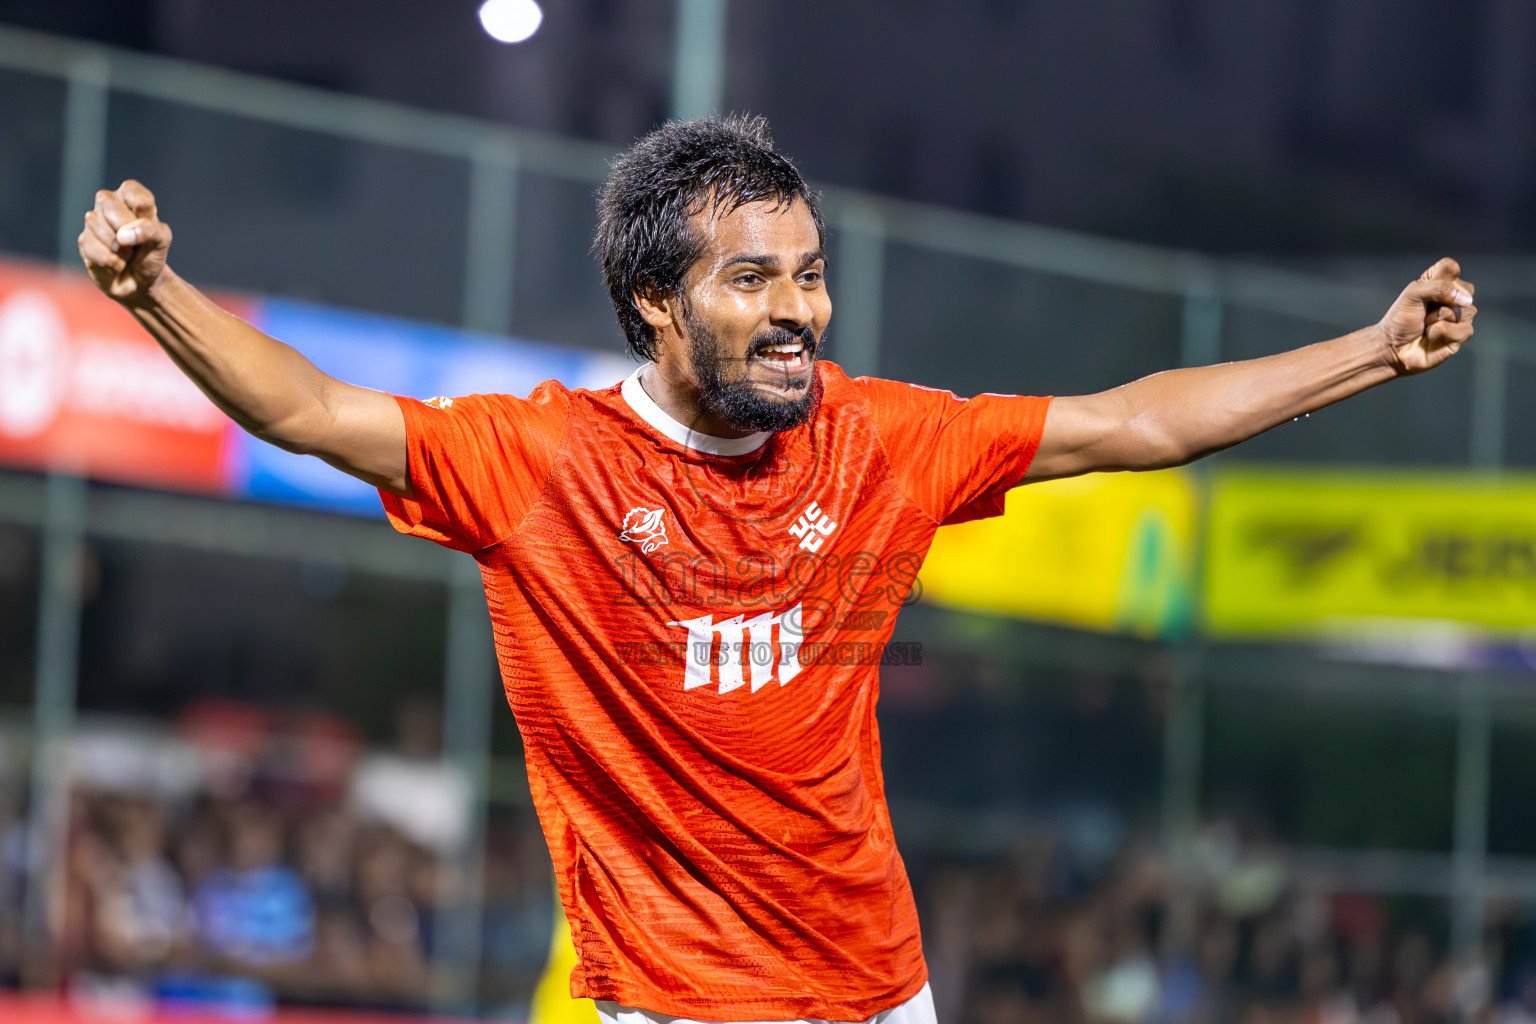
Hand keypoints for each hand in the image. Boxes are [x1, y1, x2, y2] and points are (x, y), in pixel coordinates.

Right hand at [78, 179, 172, 306]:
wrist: (140, 281)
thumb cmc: (151, 254)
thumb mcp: (162, 240)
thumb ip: (150, 230)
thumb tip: (122, 236)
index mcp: (131, 194)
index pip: (133, 192)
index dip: (143, 215)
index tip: (150, 227)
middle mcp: (108, 202)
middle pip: (111, 205)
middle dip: (128, 231)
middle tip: (136, 244)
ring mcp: (93, 220)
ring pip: (99, 226)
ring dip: (120, 249)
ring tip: (127, 254)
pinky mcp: (84, 240)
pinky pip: (91, 246)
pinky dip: (110, 261)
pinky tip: (116, 263)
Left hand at [1375, 257, 1475, 374]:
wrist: (1393, 346)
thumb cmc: (1401, 319)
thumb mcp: (1412, 294)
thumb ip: (1438, 287)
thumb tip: (1465, 299)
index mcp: (1441, 282)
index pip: (1450, 267)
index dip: (1438, 278)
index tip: (1422, 289)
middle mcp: (1455, 297)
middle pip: (1463, 290)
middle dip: (1438, 303)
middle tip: (1423, 312)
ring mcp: (1460, 316)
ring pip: (1465, 311)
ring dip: (1438, 319)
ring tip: (1426, 325)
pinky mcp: (1462, 335)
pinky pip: (1463, 330)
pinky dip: (1441, 334)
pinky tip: (1431, 337)